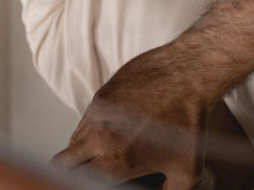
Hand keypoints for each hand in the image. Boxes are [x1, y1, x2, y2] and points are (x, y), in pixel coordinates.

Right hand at [50, 44, 213, 188]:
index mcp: (118, 161)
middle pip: (63, 163)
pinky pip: (84, 121)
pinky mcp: (100, 95)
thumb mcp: (186, 173)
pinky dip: (91, 133)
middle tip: (89, 175)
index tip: (95, 183)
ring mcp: (97, 113)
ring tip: (105, 156)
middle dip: (72, 173)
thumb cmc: (190, 121)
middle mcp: (100, 136)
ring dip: (82, 153)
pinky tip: (113, 135)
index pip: (81, 181)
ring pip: (72, 141)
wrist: (187, 75)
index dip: (85, 185)